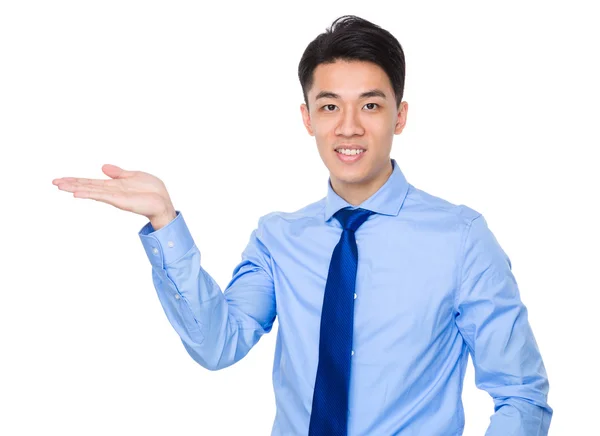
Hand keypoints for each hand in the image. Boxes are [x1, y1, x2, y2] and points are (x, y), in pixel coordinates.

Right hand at [52, 164, 174, 221]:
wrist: (163, 201)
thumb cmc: (151, 190)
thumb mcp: (133, 175)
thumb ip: (118, 173)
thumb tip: (103, 167)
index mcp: (113, 185)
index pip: (91, 182)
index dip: (76, 180)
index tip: (61, 179)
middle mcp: (111, 191)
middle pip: (87, 186)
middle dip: (70, 183)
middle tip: (54, 182)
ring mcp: (114, 196)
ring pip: (90, 190)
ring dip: (75, 188)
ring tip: (60, 186)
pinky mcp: (119, 200)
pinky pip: (101, 196)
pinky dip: (89, 194)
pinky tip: (77, 193)